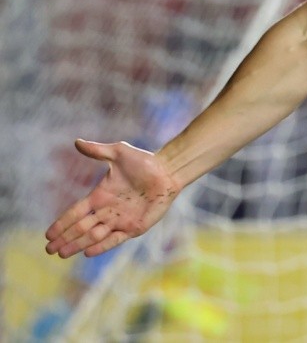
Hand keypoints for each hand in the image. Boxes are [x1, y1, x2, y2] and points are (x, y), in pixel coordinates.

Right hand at [44, 139, 180, 258]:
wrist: (168, 172)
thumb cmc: (144, 162)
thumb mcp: (119, 153)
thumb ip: (98, 151)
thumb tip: (77, 142)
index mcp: (99, 195)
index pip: (75, 212)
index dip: (61, 223)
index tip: (48, 234)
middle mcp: (106, 210)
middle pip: (80, 228)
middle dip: (65, 238)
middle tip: (49, 250)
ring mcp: (120, 220)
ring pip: (93, 236)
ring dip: (77, 244)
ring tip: (61, 254)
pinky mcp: (134, 227)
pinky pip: (114, 239)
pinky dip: (101, 246)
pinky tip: (87, 252)